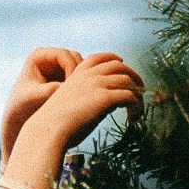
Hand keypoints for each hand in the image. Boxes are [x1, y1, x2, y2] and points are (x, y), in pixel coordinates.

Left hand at [1, 47, 82, 162]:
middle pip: (76, 59)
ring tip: (79, 99)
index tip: (72, 87)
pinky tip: (81, 102)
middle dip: (80, 75)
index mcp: (39, 56)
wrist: (19, 122)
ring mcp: (59, 69)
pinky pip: (82, 80)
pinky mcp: (66, 80)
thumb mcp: (33, 98)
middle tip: (79, 94)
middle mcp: (51, 59)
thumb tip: (64, 87)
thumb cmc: (21, 109)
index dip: (72, 69)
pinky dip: (84, 88)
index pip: (64, 55)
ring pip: (82, 69)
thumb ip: (49, 90)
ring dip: (84, 82)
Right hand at [5, 53, 143, 188]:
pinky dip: (136, 107)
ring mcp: (98, 85)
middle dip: (133, 76)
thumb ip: (88, 98)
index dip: (114, 59)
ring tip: (138, 111)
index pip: (100, 58)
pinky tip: (134, 118)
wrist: (48, 131)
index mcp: (78, 74)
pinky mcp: (105, 98)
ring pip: (128, 81)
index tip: (123, 64)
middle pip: (120, 66)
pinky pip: (130, 97)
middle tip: (140, 90)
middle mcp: (89, 76)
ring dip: (137, 95)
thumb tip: (108, 104)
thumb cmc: (55, 125)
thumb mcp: (70, 103)